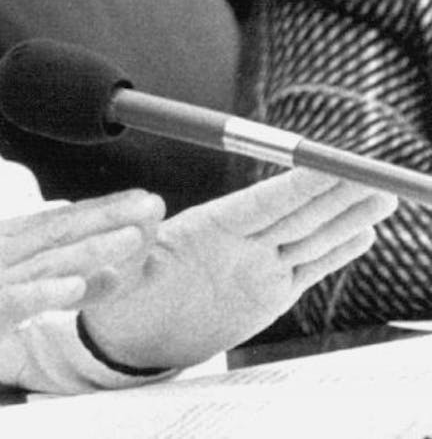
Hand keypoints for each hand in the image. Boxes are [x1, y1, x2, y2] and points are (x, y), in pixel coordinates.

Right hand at [0, 189, 164, 398]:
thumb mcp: (5, 291)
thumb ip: (54, 280)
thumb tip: (102, 273)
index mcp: (0, 241)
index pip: (60, 218)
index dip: (103, 208)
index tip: (141, 200)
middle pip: (60, 229)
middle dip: (109, 215)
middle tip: (151, 204)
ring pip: (47, 258)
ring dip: (92, 246)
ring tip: (131, 238)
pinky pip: (17, 299)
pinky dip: (48, 289)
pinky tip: (77, 285)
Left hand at [80, 168, 398, 370]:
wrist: (132, 337)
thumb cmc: (119, 299)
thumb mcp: (119, 273)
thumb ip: (135, 244)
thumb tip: (147, 206)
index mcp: (208, 229)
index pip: (263, 202)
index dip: (299, 184)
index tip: (331, 164)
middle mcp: (240, 242)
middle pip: (298, 213)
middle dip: (337, 193)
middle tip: (375, 173)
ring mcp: (258, 266)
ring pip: (312, 236)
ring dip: (347, 217)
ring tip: (381, 196)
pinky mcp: (268, 293)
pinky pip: (310, 267)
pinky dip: (338, 253)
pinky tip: (362, 235)